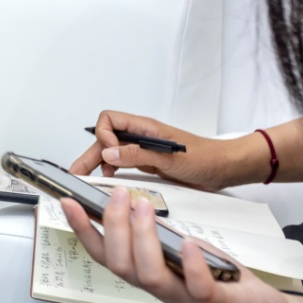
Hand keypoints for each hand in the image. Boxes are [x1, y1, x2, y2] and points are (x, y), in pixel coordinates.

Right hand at [61, 188, 298, 302]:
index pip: (103, 253)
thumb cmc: (217, 277)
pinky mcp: (214, 302)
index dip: (82, 229)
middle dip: (113, 226)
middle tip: (118, 194)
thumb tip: (129, 201)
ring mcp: (184, 296)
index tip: (68, 202)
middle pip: (119, 264)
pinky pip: (197, 287)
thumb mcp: (178, 247)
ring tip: (144, 205)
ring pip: (148, 274)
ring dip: (141, 237)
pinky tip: (186, 241)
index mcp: (146, 271)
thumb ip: (154, 232)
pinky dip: (189, 263)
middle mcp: (159, 287)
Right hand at [70, 111, 231, 190]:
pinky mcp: (148, 163)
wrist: (225, 169)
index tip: (109, 155)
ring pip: (112, 152)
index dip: (103, 137)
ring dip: (99, 163)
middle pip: (106, 139)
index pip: (109, 120)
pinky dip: (113, 172)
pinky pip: (123, 164)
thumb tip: (109, 154)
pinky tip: (111, 182)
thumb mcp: (171, 158)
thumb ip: (139, 155)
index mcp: (144, 127)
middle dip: (90, 153)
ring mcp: (143, 150)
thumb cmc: (206, 158)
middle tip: (76, 171)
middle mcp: (141, 136)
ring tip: (89, 179)